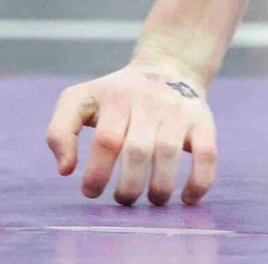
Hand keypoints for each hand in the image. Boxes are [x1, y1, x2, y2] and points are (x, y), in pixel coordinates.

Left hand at [44, 62, 215, 205]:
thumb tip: (65, 170)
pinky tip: (187, 198)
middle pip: (136, 150)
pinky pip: (207, 154)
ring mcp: (176, 111)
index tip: (91, 192)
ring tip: (151, 201)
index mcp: (114, 98)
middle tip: (122, 200)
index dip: (97, 173)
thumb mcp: (80, 100)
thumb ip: (60, 131)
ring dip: (158, 188)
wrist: (167, 66)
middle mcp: (146, 101)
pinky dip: (199, 181)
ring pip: (168, 153)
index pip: (105, 140)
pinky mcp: (203, 122)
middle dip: (128, 186)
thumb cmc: (115, 96)